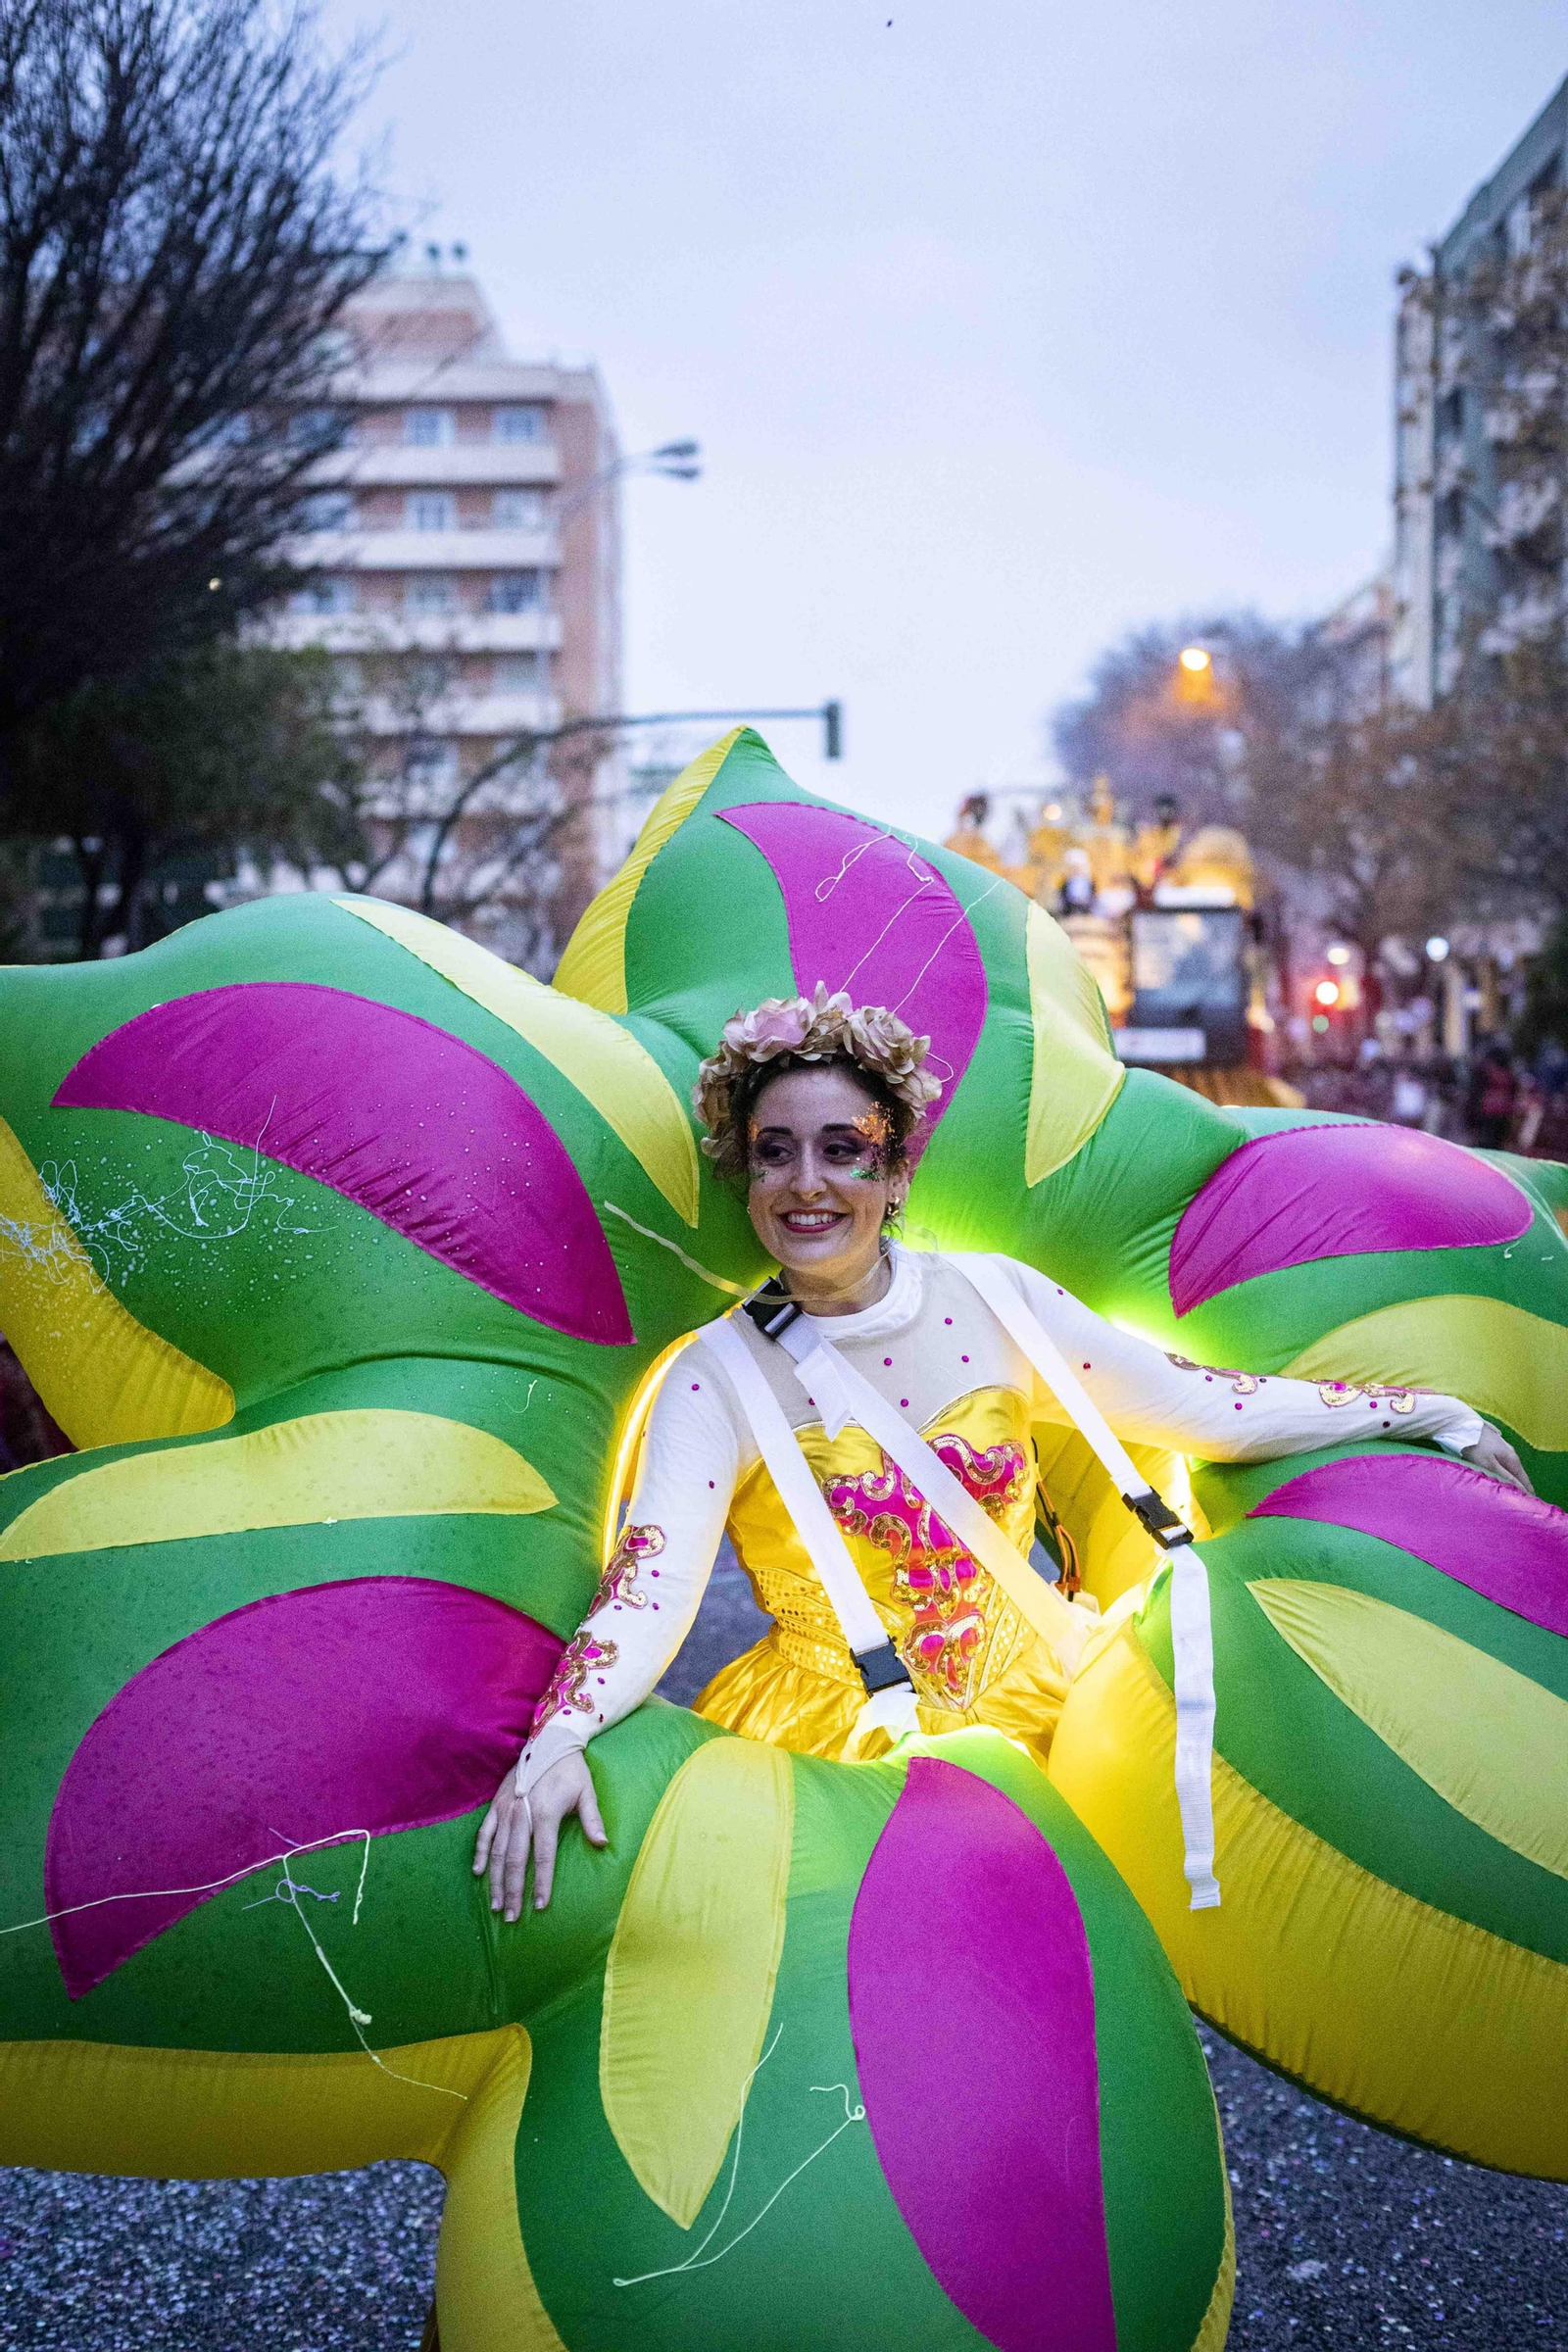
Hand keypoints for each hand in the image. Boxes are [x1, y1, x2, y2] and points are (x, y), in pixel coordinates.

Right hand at [472, 1750, 606, 1921]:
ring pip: (498, 1852)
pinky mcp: (496, 1804)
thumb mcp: (586, 1792)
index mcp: (545, 1813)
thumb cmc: (571, 1769)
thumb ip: (592, 1819)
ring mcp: (506, 1809)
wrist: (549, 1740)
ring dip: (496, 1880)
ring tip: (496, 1904)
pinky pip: (484, 1833)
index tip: (540, 1905)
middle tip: (512, 1916)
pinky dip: (481, 1854)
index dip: (542, 1882)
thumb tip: (602, 1844)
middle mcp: (522, 1813)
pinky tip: (479, 1873)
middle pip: (516, 1860)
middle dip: (514, 1891)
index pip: (543, 1856)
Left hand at [1461, 1424, 1532, 1495]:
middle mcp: (1511, 1453)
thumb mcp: (1490, 1465)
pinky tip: (1500, 1476)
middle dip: (1521, 1487)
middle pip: (1519, 1474)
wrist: (1462, 1425)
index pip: (1525, 1480)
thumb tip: (1522, 1490)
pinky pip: (1503, 1463)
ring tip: (1511, 1492)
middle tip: (1521, 1501)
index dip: (1528, 1493)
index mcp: (1512, 1459)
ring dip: (1513, 1479)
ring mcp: (1503, 1448)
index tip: (1529, 1504)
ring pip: (1511, 1468)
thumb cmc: (1476, 1447)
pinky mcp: (1494, 1446)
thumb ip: (1506, 1477)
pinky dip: (1505, 1472)